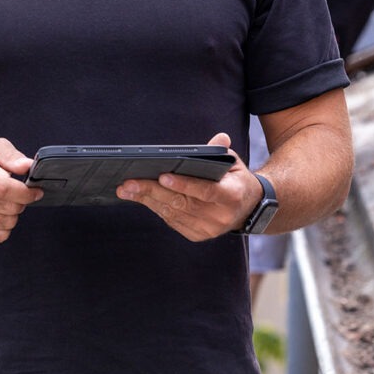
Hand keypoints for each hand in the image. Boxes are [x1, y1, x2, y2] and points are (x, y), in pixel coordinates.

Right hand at [0, 138, 42, 242]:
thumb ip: (12, 155)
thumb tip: (27, 166)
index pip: (4, 188)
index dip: (26, 192)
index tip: (35, 191)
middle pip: (9, 207)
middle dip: (21, 202)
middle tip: (17, 194)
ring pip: (7, 222)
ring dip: (13, 214)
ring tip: (5, 202)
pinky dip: (5, 227)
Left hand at [115, 132, 262, 241]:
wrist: (247, 209)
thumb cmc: (234, 180)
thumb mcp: (233, 163)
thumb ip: (222, 151)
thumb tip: (219, 138)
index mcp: (231, 196)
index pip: (205, 190)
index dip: (183, 184)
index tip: (162, 176)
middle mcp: (220, 217)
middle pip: (182, 203)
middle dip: (152, 191)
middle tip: (130, 182)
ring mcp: (208, 229)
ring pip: (173, 213)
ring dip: (147, 200)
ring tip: (127, 189)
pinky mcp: (197, 235)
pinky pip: (171, 221)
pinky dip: (155, 208)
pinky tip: (141, 197)